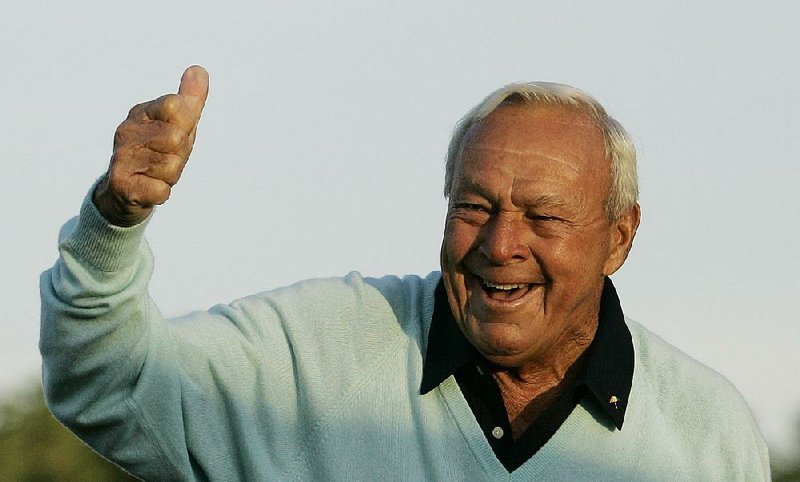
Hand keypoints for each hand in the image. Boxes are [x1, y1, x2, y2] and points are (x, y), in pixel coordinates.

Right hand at [93, 66, 208, 226]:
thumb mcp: (177, 124)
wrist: (125, 192)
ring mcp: (121, 158)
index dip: (185, 124)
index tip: (174, 133)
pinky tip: (149, 188)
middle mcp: (126, 132)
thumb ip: (189, 99)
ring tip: (156, 173)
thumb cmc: (157, 152)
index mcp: (141, 112)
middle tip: (166, 158)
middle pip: (177, 137)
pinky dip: (162, 192)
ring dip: (171, 175)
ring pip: (172, 165)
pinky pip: (161, 190)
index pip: (175, 105)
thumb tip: (200, 70)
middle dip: (180, 153)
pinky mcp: (123, 186)